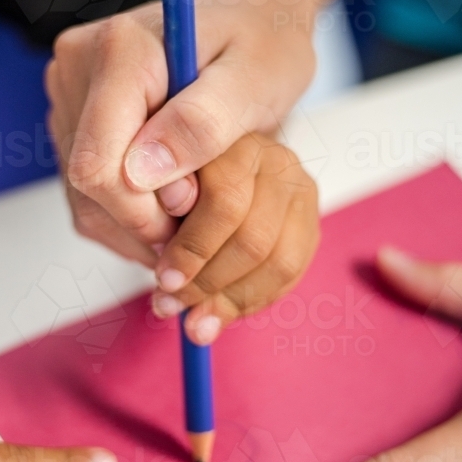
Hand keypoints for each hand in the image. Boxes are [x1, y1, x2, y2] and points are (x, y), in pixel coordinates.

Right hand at [45, 0, 313, 268]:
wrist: (250, 27)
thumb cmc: (261, 48)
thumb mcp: (256, 80)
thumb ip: (204, 123)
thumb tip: (142, 172)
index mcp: (121, 49)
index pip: (97, 164)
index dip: (144, 209)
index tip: (194, 203)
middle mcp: (79, 66)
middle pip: (86, 185)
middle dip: (145, 216)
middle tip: (200, 203)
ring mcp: (68, 93)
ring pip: (82, 197)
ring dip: (136, 222)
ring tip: (190, 201)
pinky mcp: (68, 118)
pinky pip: (83, 195)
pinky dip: (126, 216)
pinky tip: (168, 198)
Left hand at [149, 133, 318, 344]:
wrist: (212, 158)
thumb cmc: (172, 174)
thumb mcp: (152, 179)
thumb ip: (157, 205)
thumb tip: (162, 252)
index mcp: (233, 139)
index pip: (225, 202)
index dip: (192, 248)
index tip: (164, 280)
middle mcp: (274, 158)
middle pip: (253, 238)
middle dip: (206, 282)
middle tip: (169, 305)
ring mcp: (298, 187)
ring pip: (277, 261)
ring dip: (230, 300)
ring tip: (194, 322)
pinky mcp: (308, 217)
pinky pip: (290, 272)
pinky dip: (252, 299)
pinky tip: (222, 312)